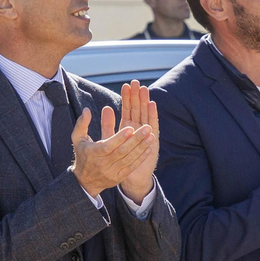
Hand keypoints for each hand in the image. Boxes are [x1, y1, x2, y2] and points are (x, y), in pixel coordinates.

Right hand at [69, 106, 154, 196]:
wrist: (84, 181)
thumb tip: (87, 109)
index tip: (130, 127)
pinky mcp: (118, 178)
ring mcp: (111, 172)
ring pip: (129, 159)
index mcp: (93, 153)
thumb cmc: (82, 154)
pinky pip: (131, 167)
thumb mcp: (77, 138)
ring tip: (151, 136)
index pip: (109, 145)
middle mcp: (103, 164)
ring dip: (141, 148)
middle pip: (122, 151)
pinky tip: (148, 149)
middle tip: (147, 128)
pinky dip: (140, 158)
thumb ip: (82, 124)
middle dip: (136, 140)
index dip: (119, 137)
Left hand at [118, 80, 158, 203]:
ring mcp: (147, 134)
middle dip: (137, 96)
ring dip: (145, 102)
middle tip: (136, 82)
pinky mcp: (153, 141)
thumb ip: (107, 125)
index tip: (126, 85)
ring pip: (145, 114)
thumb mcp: (109, 141)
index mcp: (128, 127)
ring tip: (143, 89)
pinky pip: (153, 125)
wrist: (131, 178)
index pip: (128, 109)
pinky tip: (151, 104)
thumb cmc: (119, 160)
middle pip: (138, 109)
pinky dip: (152, 115)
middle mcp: (139, 129)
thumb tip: (106, 107)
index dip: (127, 97)